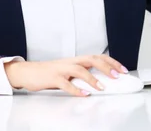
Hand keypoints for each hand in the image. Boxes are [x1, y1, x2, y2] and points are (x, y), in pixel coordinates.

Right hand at [4, 55, 128, 96]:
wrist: (28, 72)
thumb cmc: (49, 73)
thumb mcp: (68, 72)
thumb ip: (82, 75)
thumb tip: (100, 82)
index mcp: (75, 60)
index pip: (97, 57)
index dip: (111, 62)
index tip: (122, 70)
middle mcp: (70, 62)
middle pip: (91, 59)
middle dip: (106, 67)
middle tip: (118, 76)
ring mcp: (61, 69)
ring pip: (79, 70)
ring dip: (92, 78)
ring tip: (102, 87)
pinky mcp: (52, 78)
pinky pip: (65, 83)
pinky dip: (75, 89)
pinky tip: (83, 94)